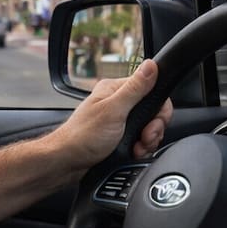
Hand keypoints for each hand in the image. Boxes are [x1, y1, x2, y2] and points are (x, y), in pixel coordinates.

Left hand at [48, 59, 172, 169]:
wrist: (67, 162)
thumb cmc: (83, 136)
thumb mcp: (113, 110)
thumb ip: (135, 89)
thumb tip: (151, 65)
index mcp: (116, 90)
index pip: (152, 90)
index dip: (158, 109)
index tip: (154, 123)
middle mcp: (119, 103)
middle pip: (153, 112)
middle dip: (153, 129)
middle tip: (143, 138)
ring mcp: (119, 121)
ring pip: (148, 128)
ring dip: (146, 142)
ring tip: (135, 148)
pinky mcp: (119, 137)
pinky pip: (140, 140)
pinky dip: (140, 148)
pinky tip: (132, 153)